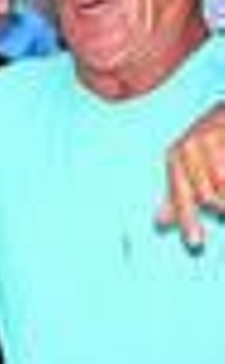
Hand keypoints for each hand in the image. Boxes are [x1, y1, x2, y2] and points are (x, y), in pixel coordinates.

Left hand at [157, 103, 224, 248]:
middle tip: (222, 192)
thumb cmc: (208, 144)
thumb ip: (177, 195)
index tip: (195, 242)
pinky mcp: (224, 135)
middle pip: (207, 197)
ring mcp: (213, 140)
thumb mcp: (187, 165)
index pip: (180, 192)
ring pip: (221, 192)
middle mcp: (190, 146)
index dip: (187, 218)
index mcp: (176, 155)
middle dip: (221, 203)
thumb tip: (159, 221)